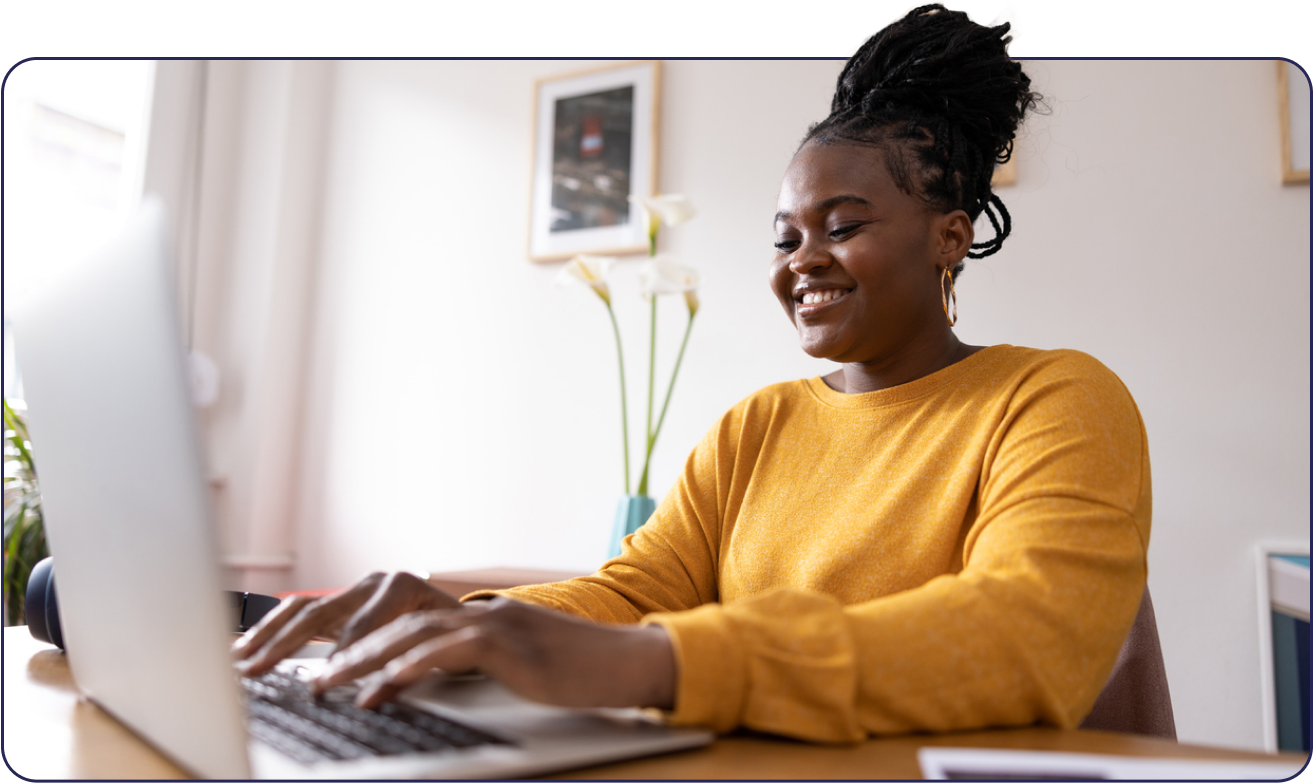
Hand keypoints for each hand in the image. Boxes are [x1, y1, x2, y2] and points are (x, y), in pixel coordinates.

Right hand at [232, 571, 460, 676]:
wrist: (463, 614)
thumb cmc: (454, 631)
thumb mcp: (440, 648)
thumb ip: (406, 670)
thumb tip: (370, 696)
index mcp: (401, 587)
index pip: (361, 628)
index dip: (338, 657)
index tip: (317, 683)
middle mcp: (374, 583)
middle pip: (321, 613)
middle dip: (285, 643)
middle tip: (258, 668)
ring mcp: (355, 589)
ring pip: (303, 607)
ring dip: (269, 633)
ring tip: (241, 656)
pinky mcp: (342, 601)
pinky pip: (301, 609)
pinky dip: (274, 626)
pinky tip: (251, 643)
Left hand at [312, 597, 675, 711]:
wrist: (628, 661)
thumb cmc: (580, 671)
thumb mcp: (520, 667)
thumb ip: (478, 665)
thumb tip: (431, 682)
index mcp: (481, 617)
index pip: (411, 624)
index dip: (366, 640)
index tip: (327, 662)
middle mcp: (482, 613)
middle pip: (400, 626)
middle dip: (350, 650)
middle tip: (311, 676)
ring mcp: (495, 625)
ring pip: (413, 637)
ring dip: (365, 661)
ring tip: (328, 683)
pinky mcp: (508, 645)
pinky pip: (446, 654)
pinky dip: (408, 670)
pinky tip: (381, 688)